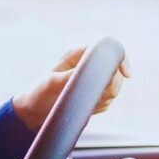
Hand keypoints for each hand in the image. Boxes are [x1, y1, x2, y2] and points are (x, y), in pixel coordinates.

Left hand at [12, 47, 129, 129]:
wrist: (32, 112)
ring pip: (115, 87)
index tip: (126, 75)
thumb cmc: (37, 93)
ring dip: (104, 98)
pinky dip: (100, 106)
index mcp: (77, 54)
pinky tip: (84, 108)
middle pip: (117, 70)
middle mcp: (87, 64)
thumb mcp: (50, 84)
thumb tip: (93, 73)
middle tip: (92, 96)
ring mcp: (92, 79)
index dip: (121, 58)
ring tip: (83, 103)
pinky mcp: (94, 94)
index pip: (109, 46)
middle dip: (111, 85)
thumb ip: (72, 76)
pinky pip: (109, 100)